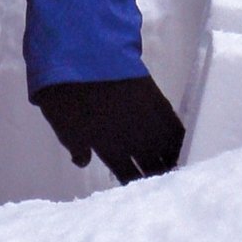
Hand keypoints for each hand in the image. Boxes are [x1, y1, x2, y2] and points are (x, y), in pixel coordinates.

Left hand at [32, 76, 183, 182]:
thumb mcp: (61, 123)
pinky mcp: (156, 98)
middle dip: (157, 175)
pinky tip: (180, 142)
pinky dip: (178, 137)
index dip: (135, 183)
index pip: (128, 175)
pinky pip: (174, 125)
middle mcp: (133, 140)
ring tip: (175, 165)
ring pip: (167, 148)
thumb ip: (75, 145)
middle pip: (152, 166)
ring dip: (172, 159)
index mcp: (109, 149)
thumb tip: (83, 161)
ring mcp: (148, 119)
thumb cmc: (67, 90)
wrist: (84, 53)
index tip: (140, 188)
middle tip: (163, 181)